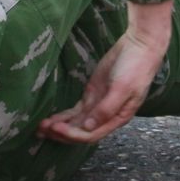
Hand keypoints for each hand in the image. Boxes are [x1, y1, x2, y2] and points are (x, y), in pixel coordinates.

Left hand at [37, 0, 171, 144]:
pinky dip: (63, 115)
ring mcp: (98, 104)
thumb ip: (106, 109)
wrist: (140, 46)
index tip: (56, 128)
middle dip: (61, 133)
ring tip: (39, 128)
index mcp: (117, 118)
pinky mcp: (92, 93)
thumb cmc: (136, 68)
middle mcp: (106, 116)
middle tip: (40, 130)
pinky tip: (50, 119)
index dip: (73, 135)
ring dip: (59, 126)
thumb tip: (88, 127)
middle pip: (80, 131)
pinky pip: (75, 110)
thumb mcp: (123, 89)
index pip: (91, 134)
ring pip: (76, 122)